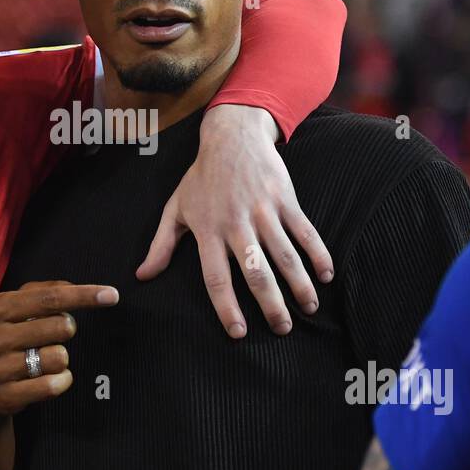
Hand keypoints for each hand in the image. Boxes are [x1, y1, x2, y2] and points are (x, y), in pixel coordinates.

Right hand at [0, 281, 117, 421]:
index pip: (51, 297)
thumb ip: (42, 291)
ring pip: (60, 357)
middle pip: (61, 327)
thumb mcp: (10, 307)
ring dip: (61, 359)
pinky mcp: (6, 395)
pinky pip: (53, 385)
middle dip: (66, 330)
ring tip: (43, 360)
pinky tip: (48, 379)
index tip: (112, 295)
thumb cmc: (1, 336)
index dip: (84, 295)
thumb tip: (73, 286)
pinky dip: (61, 381)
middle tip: (49, 337)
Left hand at [137, 103, 333, 336]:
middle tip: (282, 330)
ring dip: (299, 285)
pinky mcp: (285, 199)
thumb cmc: (201, 178)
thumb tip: (143, 276)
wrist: (231, 137)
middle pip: (256, 272)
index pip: (216, 277)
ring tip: (309, 308)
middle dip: (271, 304)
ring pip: (285, 255)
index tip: (238, 332)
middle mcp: (236, 224)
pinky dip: (318, 253)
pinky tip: (326, 275)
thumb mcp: (175, 208)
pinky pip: (305, 231)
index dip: (226, 306)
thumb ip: (161, 245)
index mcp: (208, 230)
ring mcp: (263, 211)